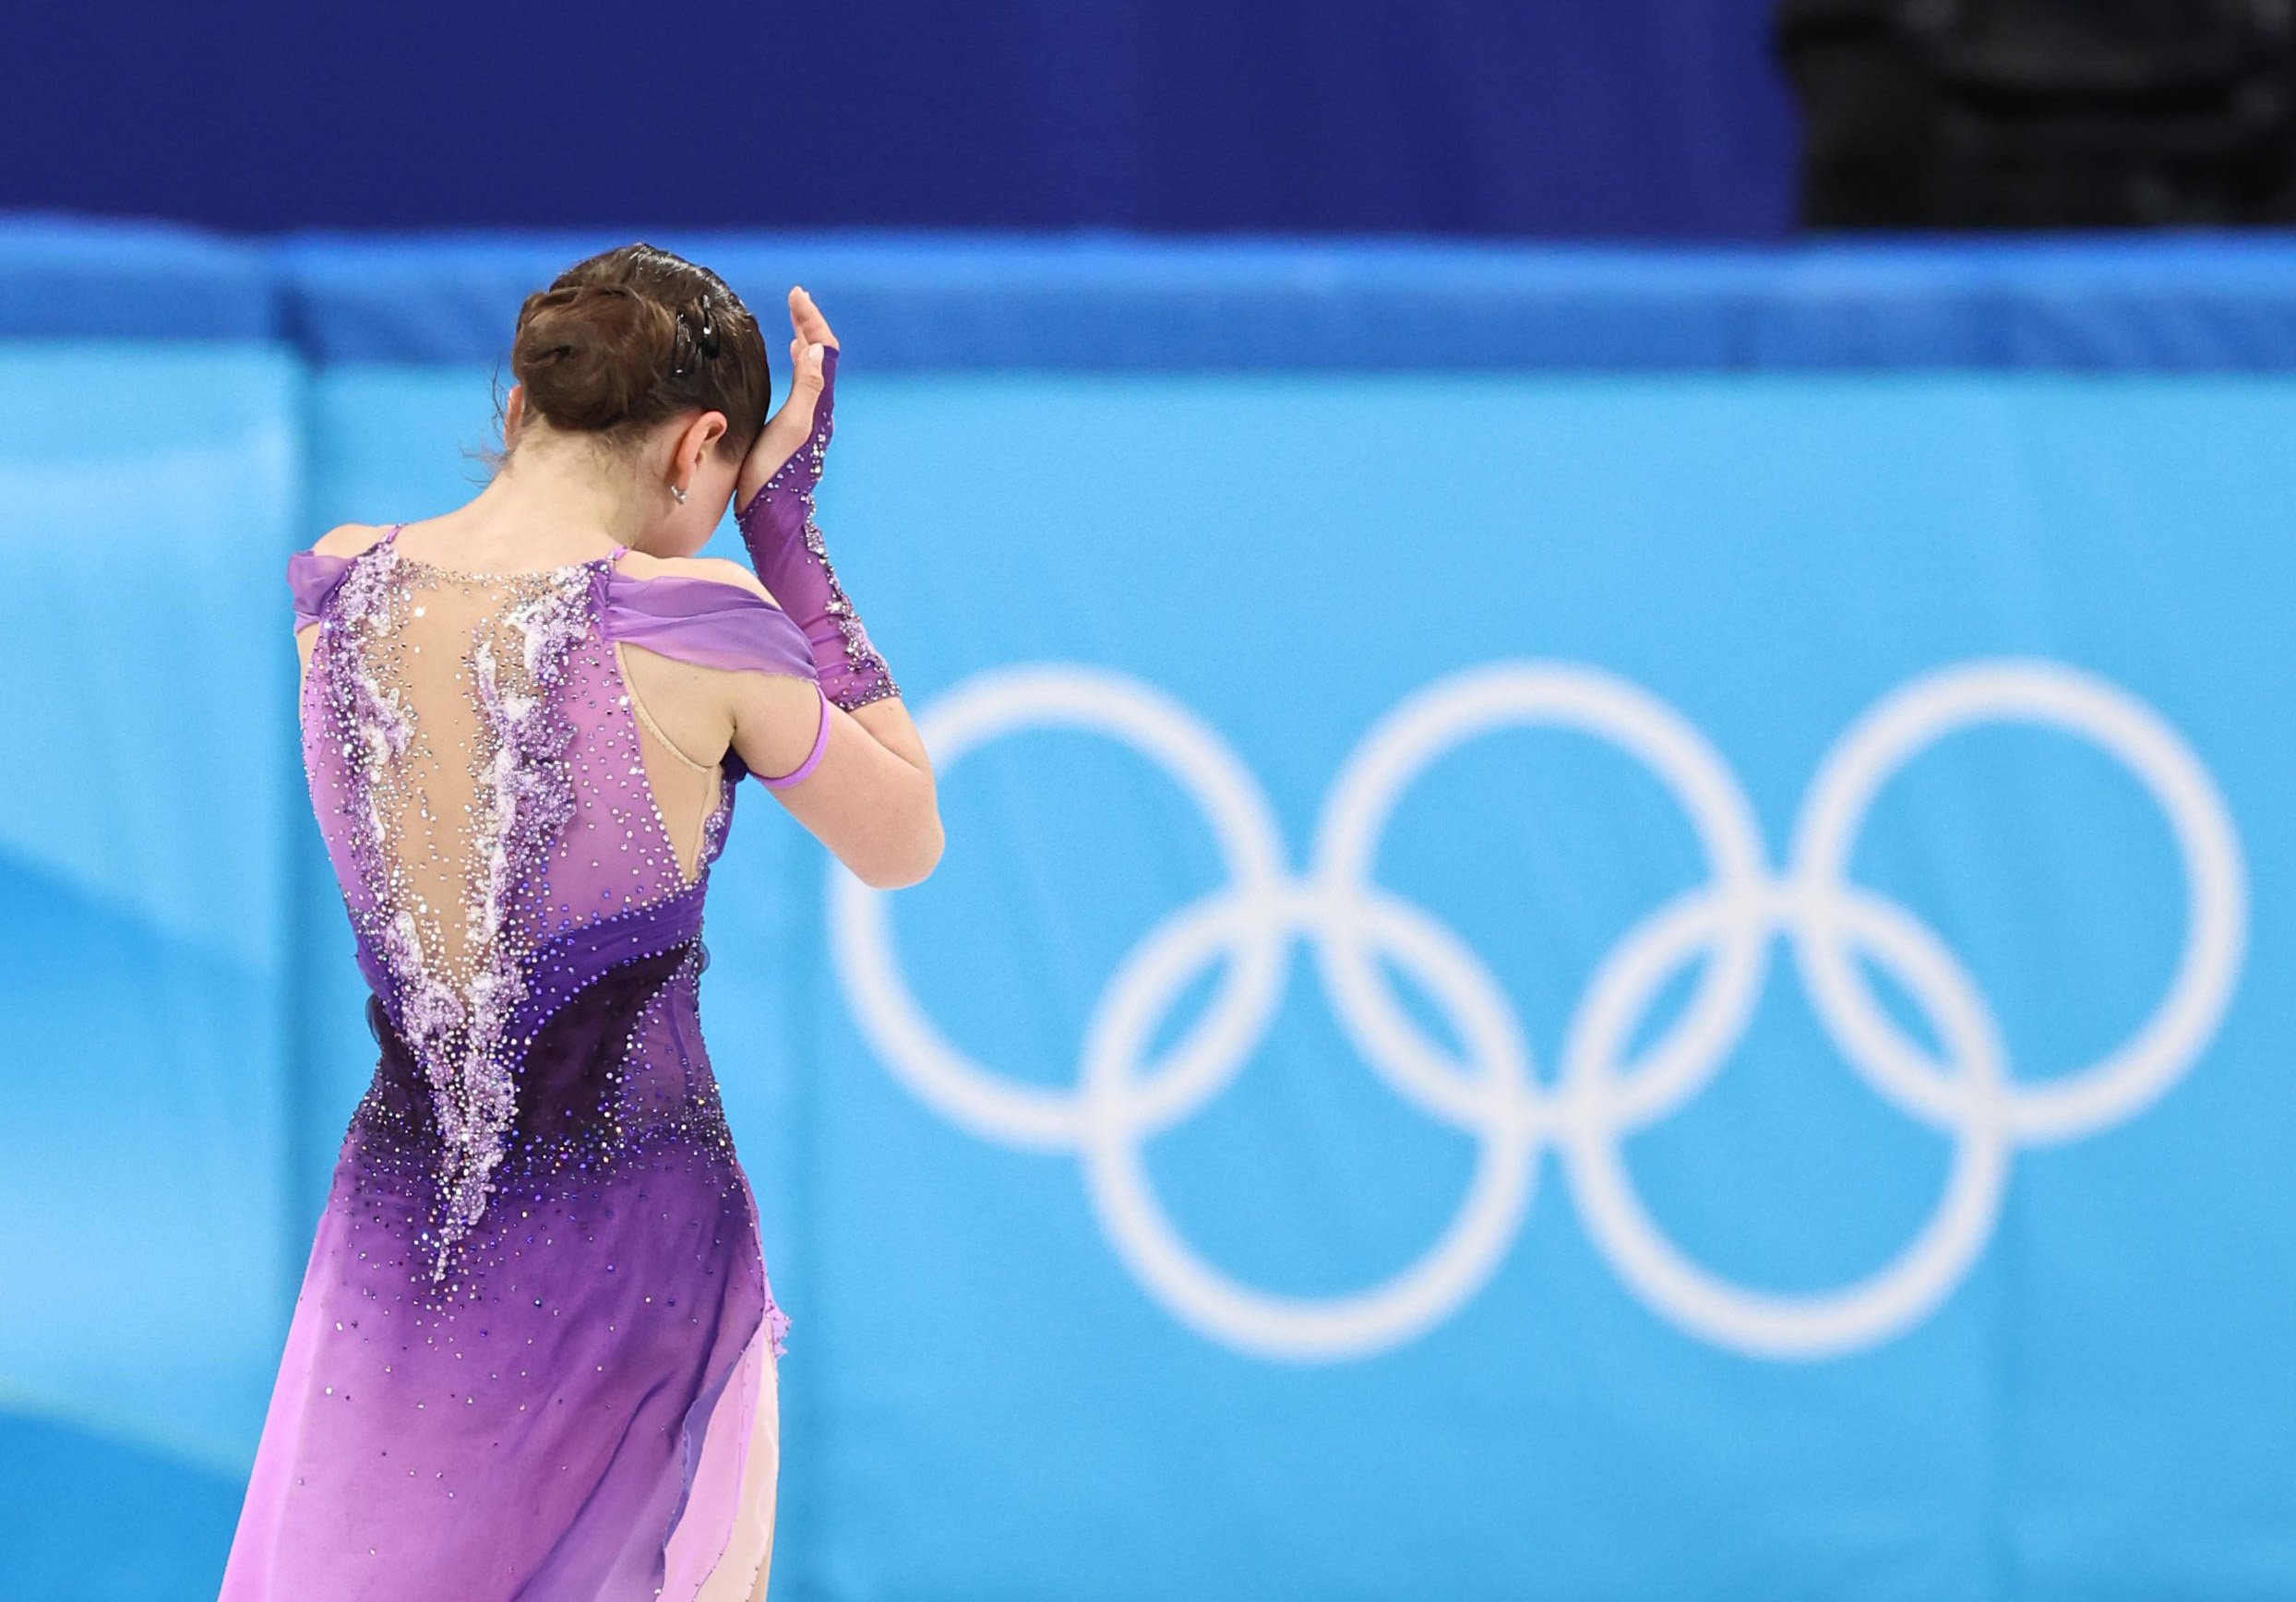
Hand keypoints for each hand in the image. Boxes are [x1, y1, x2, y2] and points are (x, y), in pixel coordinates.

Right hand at [735, 286, 839, 516]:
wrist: (770, 515)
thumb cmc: (775, 474)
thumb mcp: (790, 427)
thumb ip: (804, 389)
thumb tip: (814, 348)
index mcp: (818, 403)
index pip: (822, 350)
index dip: (811, 320)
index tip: (796, 294)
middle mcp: (817, 407)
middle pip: (820, 355)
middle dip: (809, 322)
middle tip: (796, 296)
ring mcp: (807, 417)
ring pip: (811, 366)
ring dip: (804, 338)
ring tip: (795, 317)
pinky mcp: (795, 426)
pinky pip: (802, 381)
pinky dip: (797, 359)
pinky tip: (790, 355)